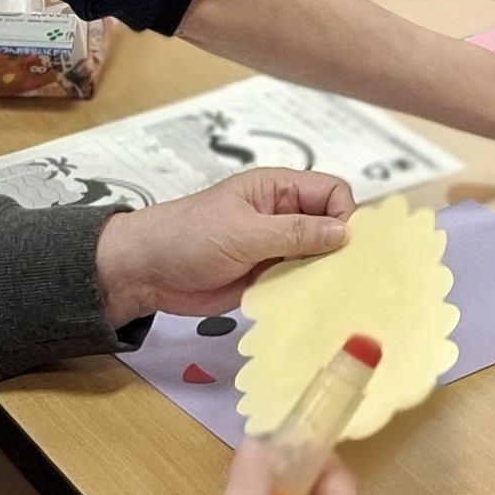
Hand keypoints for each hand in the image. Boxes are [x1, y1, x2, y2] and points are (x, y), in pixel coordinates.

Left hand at [98, 168, 351, 323]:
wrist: (145, 273)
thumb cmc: (188, 237)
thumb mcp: (245, 231)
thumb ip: (295, 233)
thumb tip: (344, 233)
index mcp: (277, 189)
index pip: (331, 192)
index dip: (344, 214)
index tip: (343, 244)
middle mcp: (282, 215)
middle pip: (331, 225)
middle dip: (341, 247)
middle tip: (348, 274)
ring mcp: (276, 248)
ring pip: (319, 256)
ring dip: (326, 272)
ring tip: (336, 293)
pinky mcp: (267, 277)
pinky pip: (300, 281)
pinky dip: (309, 291)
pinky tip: (316, 305)